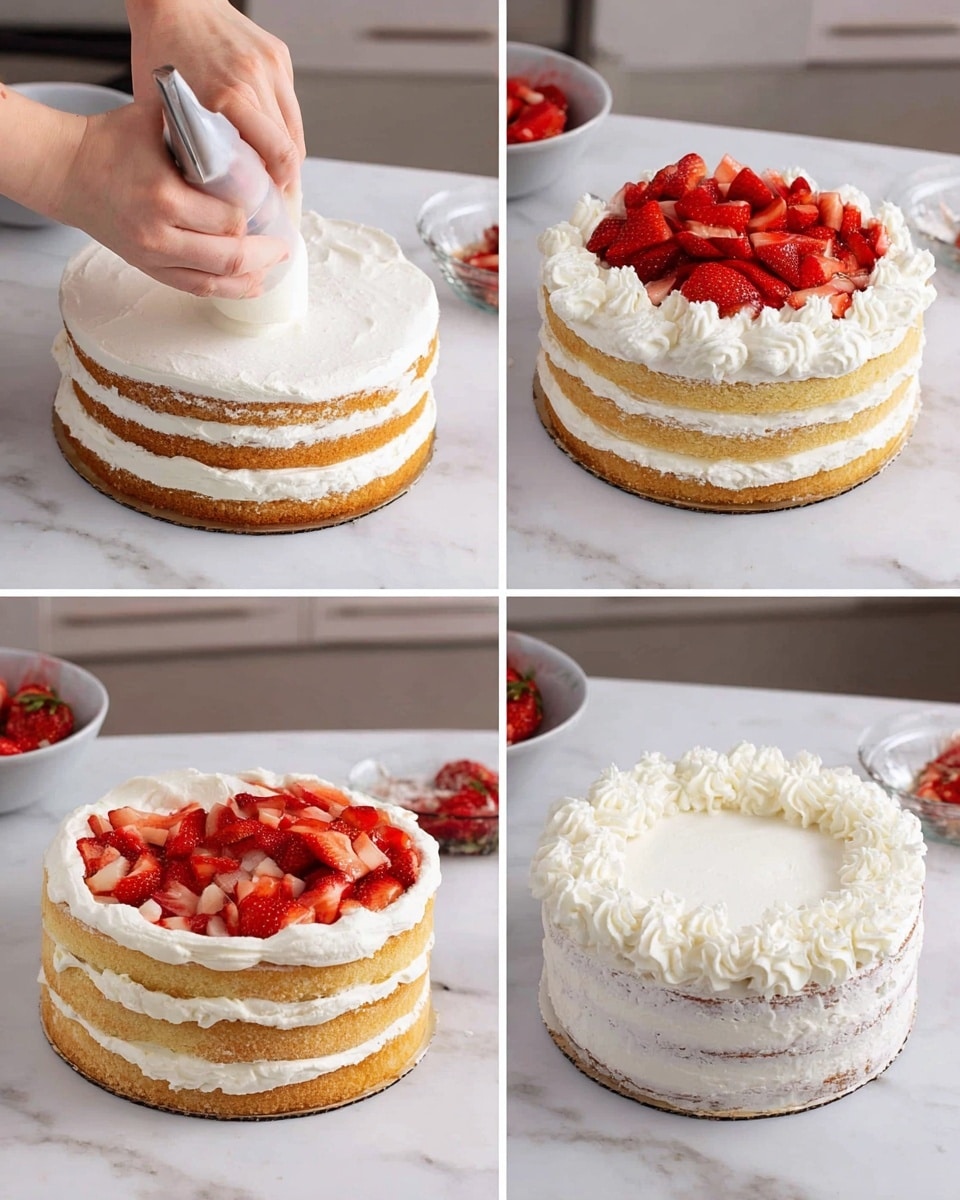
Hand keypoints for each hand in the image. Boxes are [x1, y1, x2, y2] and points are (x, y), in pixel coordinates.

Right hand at [55, 101, 288, 297]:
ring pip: (215, 281)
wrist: (66, 169)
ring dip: (250, 278)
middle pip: (229, 257)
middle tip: (284, 246)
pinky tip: (248, 284)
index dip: (257, 216)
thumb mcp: (158, 123)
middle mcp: (159, 234)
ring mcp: (152, 256)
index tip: (273, 208)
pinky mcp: (148, 268)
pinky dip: (226, 289)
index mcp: (164, 196)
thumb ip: (201, 131)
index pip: (229, 219)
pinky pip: (196, 288)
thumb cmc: (111, 141)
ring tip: (272, 268)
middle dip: (264, 254)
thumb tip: (248, 139)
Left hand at [126, 0, 304, 195]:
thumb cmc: (162, 53)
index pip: (279, 158)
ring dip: (286, 156)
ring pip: (295, 131)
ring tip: (272, 174)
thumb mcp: (166, 110)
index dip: (279, 189)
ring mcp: (272, 66)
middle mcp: (257, 79)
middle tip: (273, 200)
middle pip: (292, 150)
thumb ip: (193, 150)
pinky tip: (265, 137)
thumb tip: (217, 193)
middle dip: (285, 179)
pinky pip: (289, 106)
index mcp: (229, 94)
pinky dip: (281, 127)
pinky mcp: (279, 57)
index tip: (271, 208)